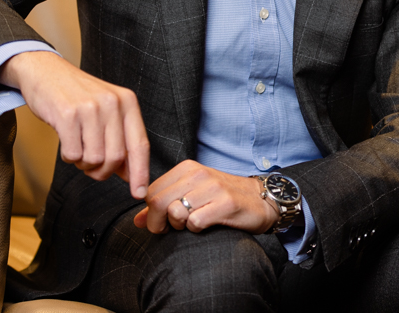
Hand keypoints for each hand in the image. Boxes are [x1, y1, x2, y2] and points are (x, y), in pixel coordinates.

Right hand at [0, 50, 149, 198]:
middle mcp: (112, 103)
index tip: (140, 193)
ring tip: (78, 147)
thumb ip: (121, 139)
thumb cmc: (77, 96)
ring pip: (94, 159)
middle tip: (91, 165)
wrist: (45, 71)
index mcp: (127, 102)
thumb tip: (131, 176)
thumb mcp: (107, 110)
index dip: (140, 172)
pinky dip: (68, 156)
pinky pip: (73, 154)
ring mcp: (90, 108)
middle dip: (102, 171)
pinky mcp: (67, 115)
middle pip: (116, 158)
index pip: (140, 144)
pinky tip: (66, 140)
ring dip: (83, 163)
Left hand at [133, 160, 278, 234]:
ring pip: (175, 213)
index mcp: (186, 168)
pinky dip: (196, 230)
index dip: (151, 213)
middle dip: (159, 224)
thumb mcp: (191, 195)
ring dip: (179, 226)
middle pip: (157, 202)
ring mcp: (212, 187)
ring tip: (192, 224)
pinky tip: (207, 225)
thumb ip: (163, 205)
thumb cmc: (222, 198)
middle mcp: (197, 174)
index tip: (163, 222)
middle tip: (171, 229)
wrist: (260, 199)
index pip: (150, 192)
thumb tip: (138, 221)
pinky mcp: (225, 203)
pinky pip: (195, 222)